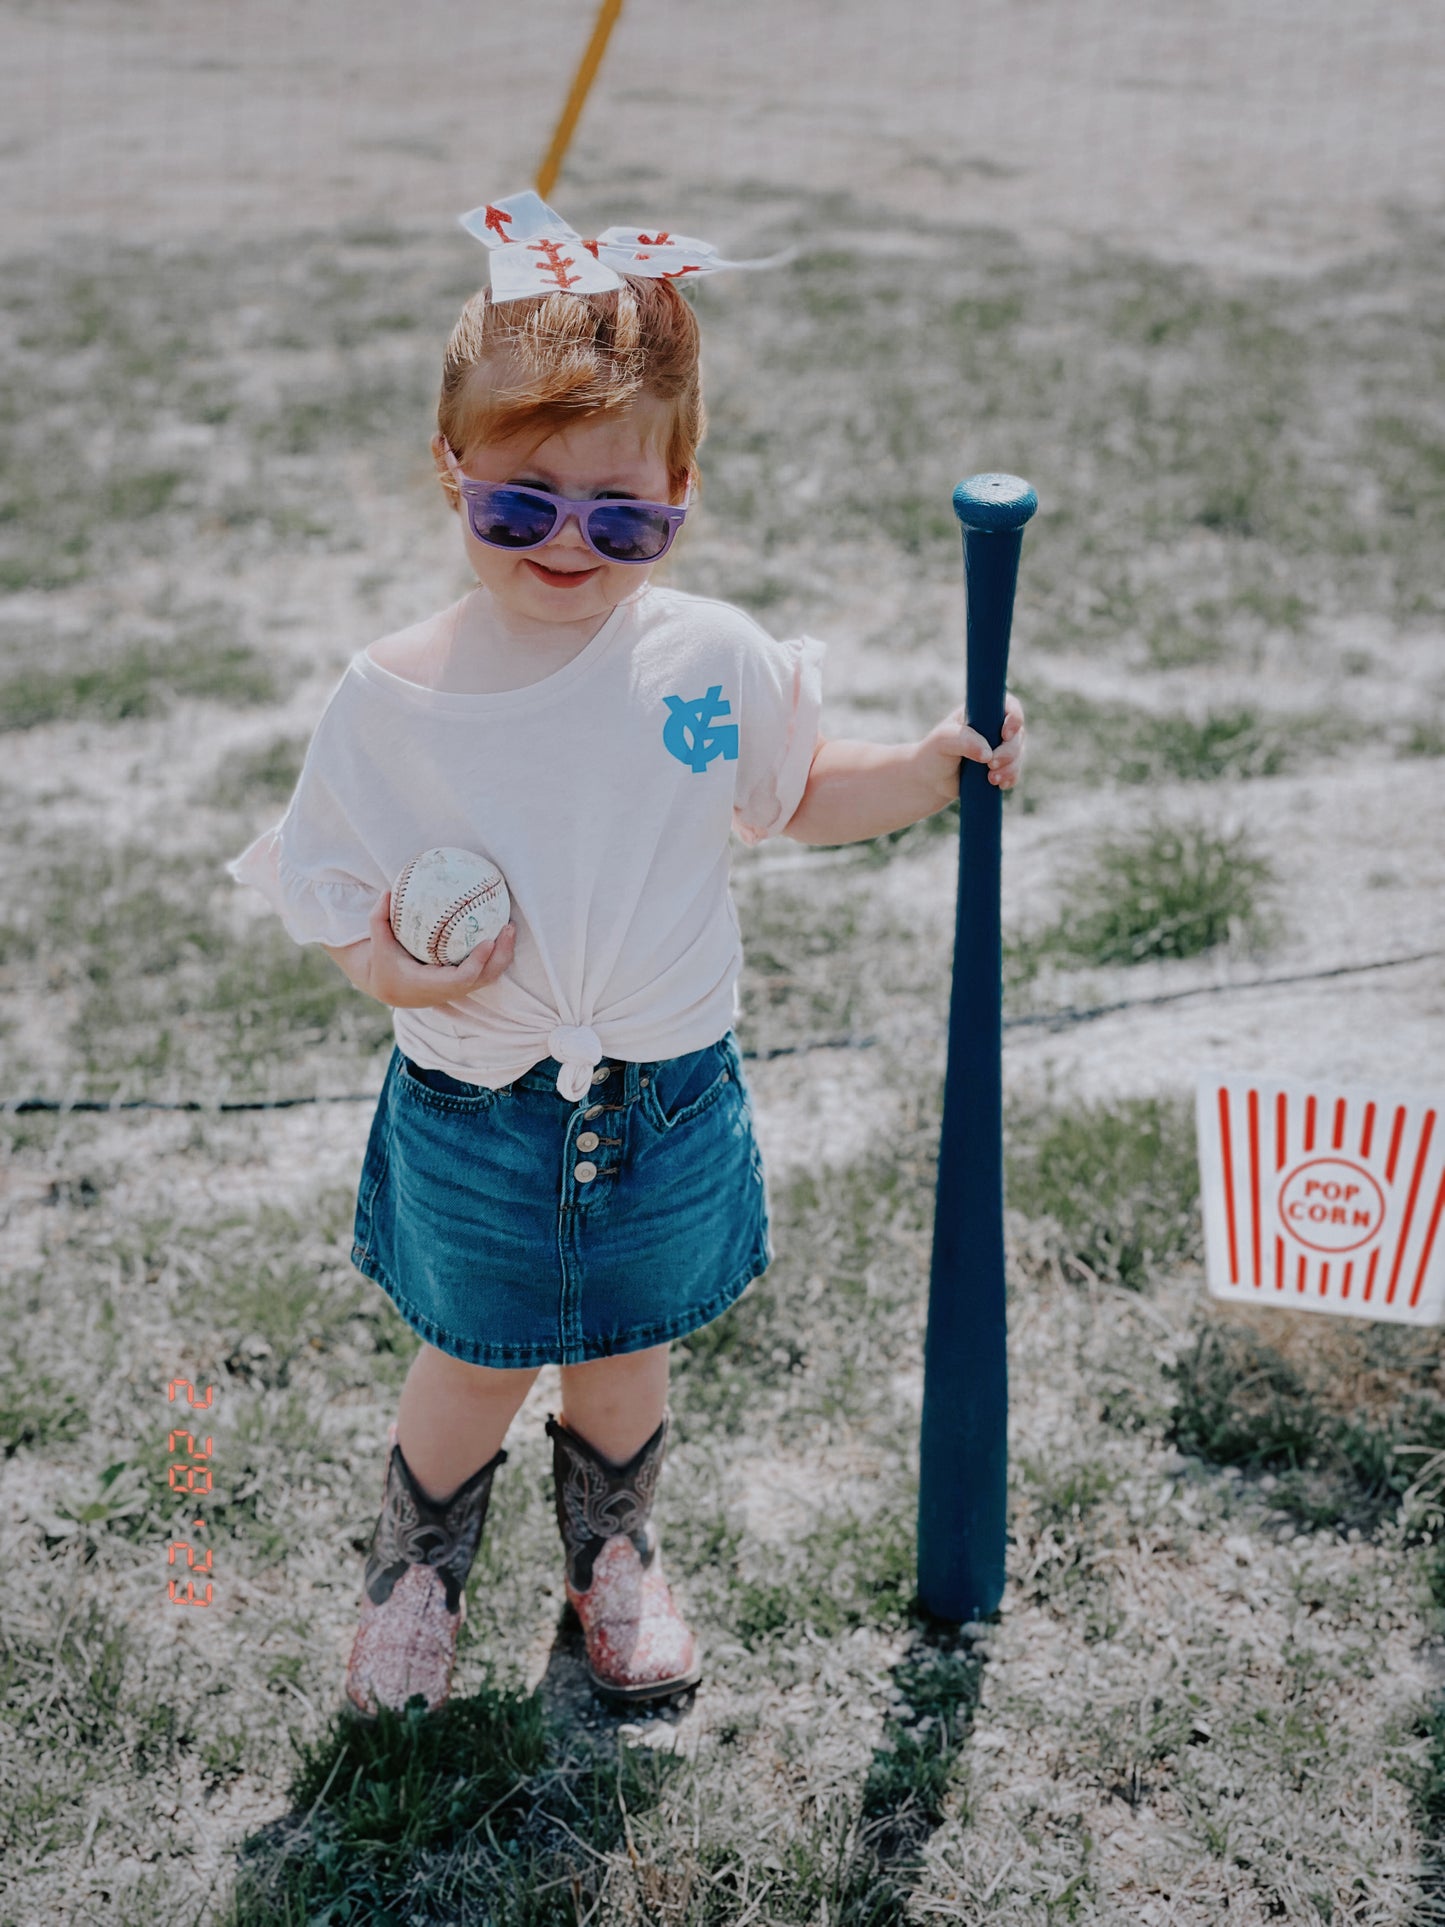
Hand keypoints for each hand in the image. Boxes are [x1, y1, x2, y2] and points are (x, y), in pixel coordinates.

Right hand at [324, 892, 517, 1008]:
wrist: (389, 988)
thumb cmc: (384, 962)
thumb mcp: (377, 941)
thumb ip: (379, 918)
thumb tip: (388, 891)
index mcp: (430, 984)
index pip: (461, 978)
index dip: (478, 962)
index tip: (488, 941)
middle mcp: (448, 991)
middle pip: (484, 979)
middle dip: (501, 956)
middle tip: (509, 928)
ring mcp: (458, 990)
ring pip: (489, 977)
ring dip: (504, 955)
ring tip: (510, 928)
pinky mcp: (463, 985)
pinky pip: (485, 971)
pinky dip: (496, 955)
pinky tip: (500, 932)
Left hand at [919, 690, 1025, 803]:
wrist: (930, 781)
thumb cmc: (933, 754)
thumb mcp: (942, 741)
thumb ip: (964, 741)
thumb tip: (987, 754)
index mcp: (981, 713)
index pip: (1008, 705)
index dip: (1014, 717)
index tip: (1005, 734)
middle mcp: (994, 727)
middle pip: (1017, 734)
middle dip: (1009, 751)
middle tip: (991, 764)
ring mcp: (999, 747)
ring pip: (1018, 754)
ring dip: (1010, 768)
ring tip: (991, 779)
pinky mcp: (1000, 767)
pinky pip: (1015, 771)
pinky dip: (1010, 777)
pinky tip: (999, 784)